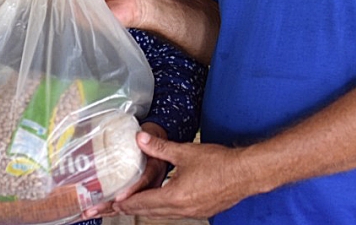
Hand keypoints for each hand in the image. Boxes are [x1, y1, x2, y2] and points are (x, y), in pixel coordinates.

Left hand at [112, 132, 250, 218]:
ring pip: (161, 215)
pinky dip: (160, 209)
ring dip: (144, 210)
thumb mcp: (185, 152)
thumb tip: (140, 139)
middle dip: (128, 210)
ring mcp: (192, 213)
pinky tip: (158, 203)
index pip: (141, 202)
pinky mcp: (200, 211)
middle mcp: (181, 209)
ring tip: (130, 207)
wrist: (247, 174)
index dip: (123, 203)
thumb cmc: (219, 163)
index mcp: (174, 197)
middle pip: (148, 212)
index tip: (108, 205)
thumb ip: (160, 147)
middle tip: (111, 208)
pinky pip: (173, 213)